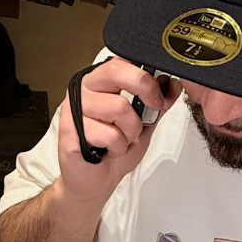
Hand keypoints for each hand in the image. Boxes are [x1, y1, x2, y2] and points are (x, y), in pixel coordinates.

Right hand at [56, 58, 181, 202]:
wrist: (96, 181)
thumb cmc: (114, 150)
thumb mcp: (144, 123)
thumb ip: (156, 103)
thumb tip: (171, 83)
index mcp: (100, 82)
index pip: (122, 61)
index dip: (146, 75)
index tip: (160, 94)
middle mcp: (85, 89)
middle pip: (117, 72)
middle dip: (144, 91)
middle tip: (151, 110)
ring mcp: (74, 108)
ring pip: (118, 107)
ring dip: (129, 131)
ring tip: (121, 139)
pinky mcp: (69, 131)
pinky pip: (107, 133)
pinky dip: (117, 146)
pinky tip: (108, 150)